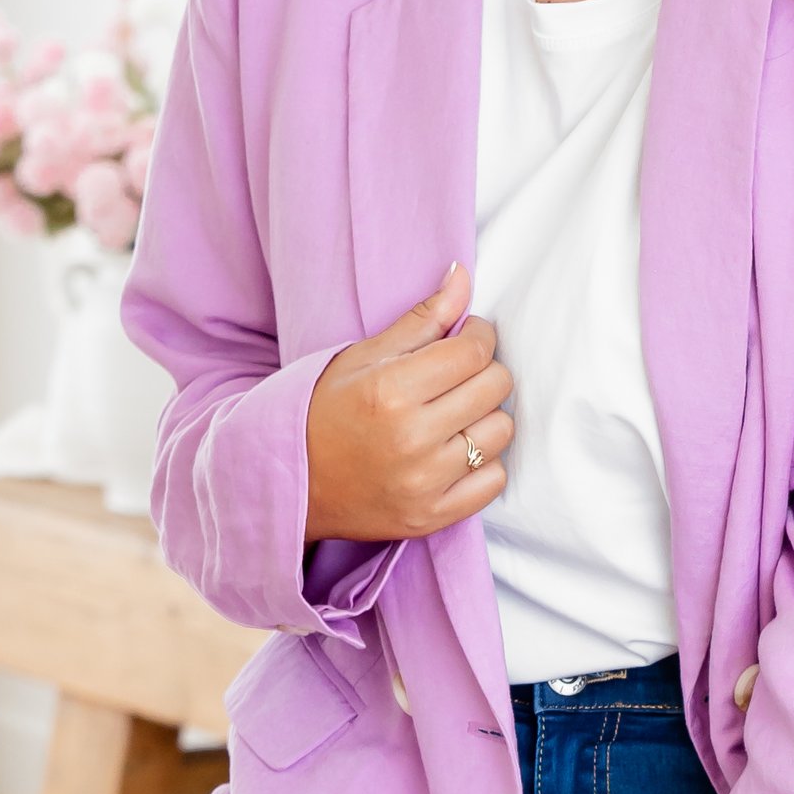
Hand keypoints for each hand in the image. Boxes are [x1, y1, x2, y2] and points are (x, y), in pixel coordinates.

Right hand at [303, 260, 512, 544]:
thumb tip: (462, 277)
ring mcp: (425, 482)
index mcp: (390, 390)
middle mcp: (411, 438)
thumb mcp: (361, 357)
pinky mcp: (433, 516)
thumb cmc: (324, 413)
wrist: (292, 485)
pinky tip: (455, 454)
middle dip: (483, 372)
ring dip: (484, 418)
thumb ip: (420, 320)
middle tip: (457, 376)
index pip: (474, 351)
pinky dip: (483, 465)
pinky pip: (494, 480)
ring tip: (454, 416)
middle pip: (496, 387)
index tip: (465, 338)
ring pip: (501, 432)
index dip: (478, 336)